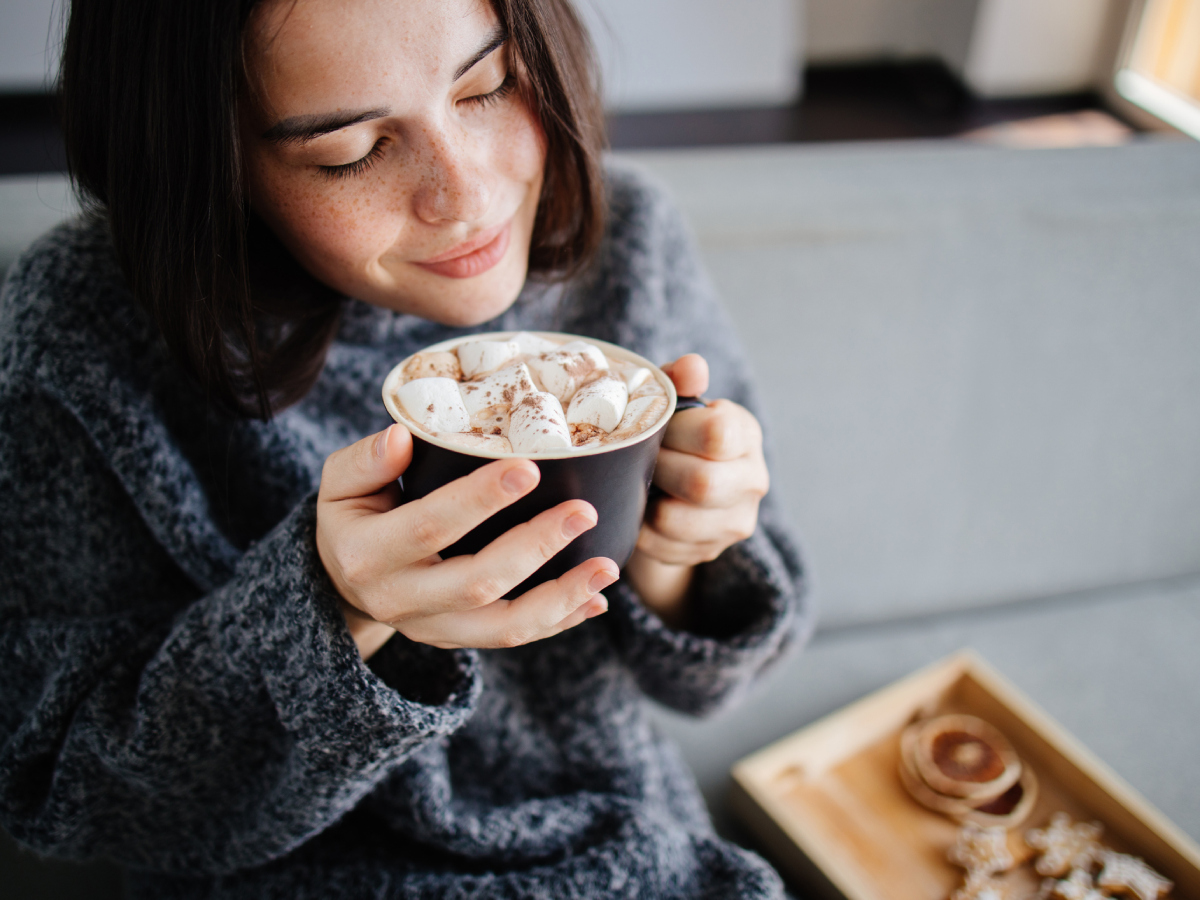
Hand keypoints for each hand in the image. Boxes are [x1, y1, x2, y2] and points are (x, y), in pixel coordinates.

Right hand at [316, 425, 617, 659]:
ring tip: (608, 567)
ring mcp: (432, 628)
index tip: (529, 467)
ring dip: (561, 598)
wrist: (342, 582)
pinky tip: (597, 600)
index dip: (480, 499)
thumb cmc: (354, 516)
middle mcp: (401, 600)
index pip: (430, 525)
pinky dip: (559, 621)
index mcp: (369, 554)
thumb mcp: (339, 485)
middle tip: (583, 511)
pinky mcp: (457, 640)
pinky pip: (513, 638)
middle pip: (477, 582)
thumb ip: (365, 462)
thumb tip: (400, 438)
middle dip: (535, 547)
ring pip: (503, 626)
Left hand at [624, 354, 768, 625]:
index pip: (716, 434)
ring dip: (646, 502)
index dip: (675, 432)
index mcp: (744, 433)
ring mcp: (736, 521)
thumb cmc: (670, 436)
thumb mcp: (672, 403)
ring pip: (676, 520)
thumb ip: (680, 381)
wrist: (673, 490)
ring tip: (640, 484)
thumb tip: (693, 366)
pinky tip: (641, 510)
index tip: (657, 429)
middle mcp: (753, 479)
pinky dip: (640, 529)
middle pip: (701, 483)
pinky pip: (661, 546)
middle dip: (658, 470)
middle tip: (639, 460)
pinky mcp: (710, 551)